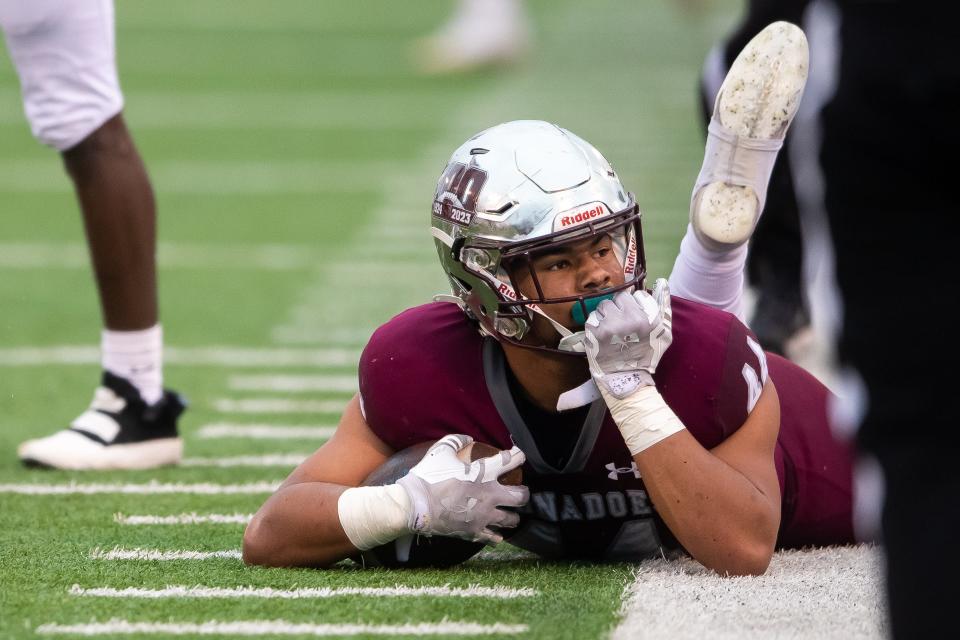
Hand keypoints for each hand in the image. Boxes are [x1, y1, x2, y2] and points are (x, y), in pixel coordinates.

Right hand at [396, 434, 528, 543]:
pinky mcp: (474, 531)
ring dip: (513, 515)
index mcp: (484, 473)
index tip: (519, 455)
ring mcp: (484, 516)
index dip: (518, 456)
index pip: (510, 461)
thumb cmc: (428, 476)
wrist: (416, 505)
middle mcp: (490, 496)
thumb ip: (456, 441)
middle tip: (520, 491)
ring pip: (511, 519)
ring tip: (512, 514)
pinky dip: (496, 535)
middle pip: (521, 496)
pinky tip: (497, 534)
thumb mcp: (441, 451)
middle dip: (524, 493)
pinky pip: (493, 537)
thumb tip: (468, 439)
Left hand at [583, 279, 672, 398]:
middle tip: (622, 324)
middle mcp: (628, 320)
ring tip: (612, 330)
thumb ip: (664, 305)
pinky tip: (603, 336)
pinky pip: (593, 317)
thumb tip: (661, 281)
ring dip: (607, 314)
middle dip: (620, 308)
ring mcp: (609, 326)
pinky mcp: (593, 333)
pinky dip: (596, 324)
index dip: (635, 306)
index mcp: (647, 318)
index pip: (637, 295)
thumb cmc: (647, 354)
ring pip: (604, 305)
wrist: (626, 378)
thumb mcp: (664, 331)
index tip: (635, 318)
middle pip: (619, 297)